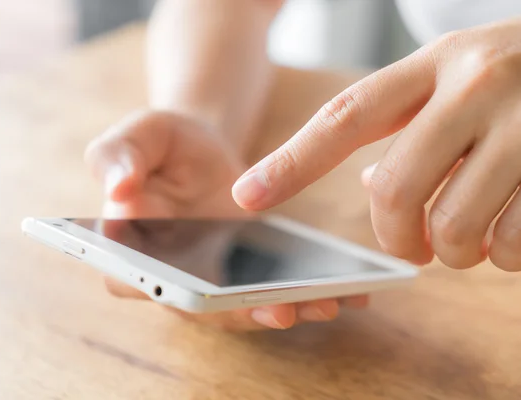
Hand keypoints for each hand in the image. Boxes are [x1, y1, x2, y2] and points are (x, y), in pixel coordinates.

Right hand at [85, 110, 367, 330]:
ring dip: (281, 309)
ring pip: (239, 309)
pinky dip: (305, 297)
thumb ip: (118, 156)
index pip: (130, 278)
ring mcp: (208, 281)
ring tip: (326, 303)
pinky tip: (345, 292)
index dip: (164, 288)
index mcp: (127, 245)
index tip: (203, 291)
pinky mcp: (242, 278)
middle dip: (240, 312)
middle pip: (198, 306)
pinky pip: (268, 294)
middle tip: (283, 309)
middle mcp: (166, 275)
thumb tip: (119, 190)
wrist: (200, 148)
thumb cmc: (164, 141)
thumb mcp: (138, 134)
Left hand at [233, 18, 520, 271]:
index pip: (345, 117)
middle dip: (395, 237)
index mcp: (435, 64)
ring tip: (470, 231)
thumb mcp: (456, 80)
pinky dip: (505, 257)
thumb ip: (407, 127)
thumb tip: (373, 192)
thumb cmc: (517, 81)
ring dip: (454, 251)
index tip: (245, 196)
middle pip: (394, 191)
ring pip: (454, 229)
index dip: (291, 162)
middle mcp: (478, 85)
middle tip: (412, 243)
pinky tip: (513, 231)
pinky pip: (512, 246)